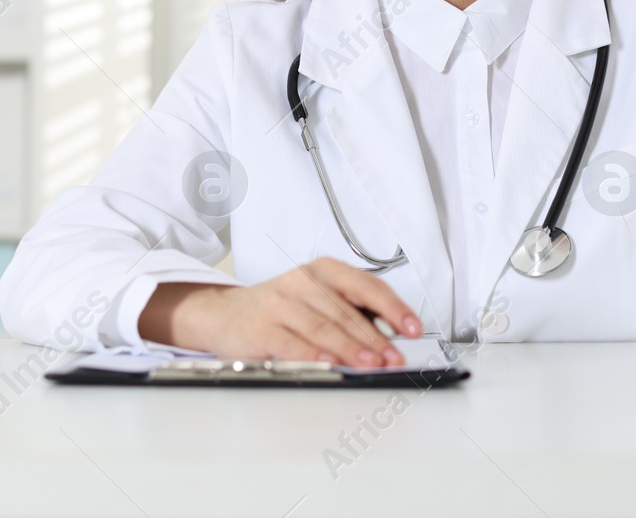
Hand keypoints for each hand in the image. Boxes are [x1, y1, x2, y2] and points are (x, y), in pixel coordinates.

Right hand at [136, 257, 422, 367]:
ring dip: (352, 347)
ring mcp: (280, 302)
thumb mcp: (316, 298)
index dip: (393, 308)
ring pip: (324, 326)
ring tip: (372, 364)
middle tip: (395, 357)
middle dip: (376, 337)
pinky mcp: (262, 327)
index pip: (366, 286)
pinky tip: (331, 364)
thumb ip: (350, 312)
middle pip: (347, 311)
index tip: (412, 328)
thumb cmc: (278, 309)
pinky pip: (293, 342)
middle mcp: (302, 280)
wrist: (223, 314)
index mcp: (323, 270)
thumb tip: (390, 338)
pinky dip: (315, 354)